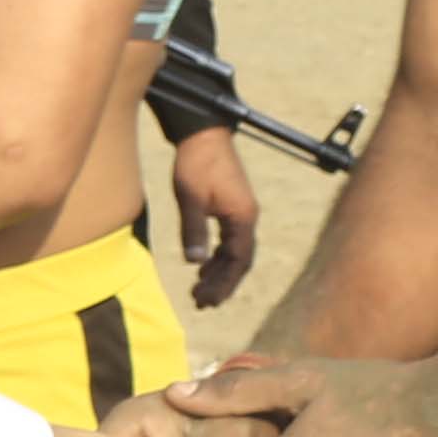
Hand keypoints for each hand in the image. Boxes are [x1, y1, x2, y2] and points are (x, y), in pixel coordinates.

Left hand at [168, 124, 261, 307]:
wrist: (203, 133)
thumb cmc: (196, 162)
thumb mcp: (190, 197)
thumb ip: (193, 230)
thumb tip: (194, 262)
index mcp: (242, 217)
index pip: (238, 260)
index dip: (224, 283)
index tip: (206, 300)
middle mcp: (247, 217)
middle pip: (240, 261)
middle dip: (223, 284)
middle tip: (202, 303)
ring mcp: (241, 211)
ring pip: (235, 252)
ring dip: (220, 273)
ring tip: (200, 291)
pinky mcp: (233, 206)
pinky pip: (230, 240)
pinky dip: (218, 257)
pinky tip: (203, 266)